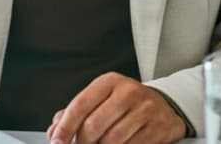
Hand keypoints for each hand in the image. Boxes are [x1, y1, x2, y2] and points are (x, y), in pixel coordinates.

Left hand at [47, 73, 185, 143]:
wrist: (165, 105)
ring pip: (112, 140)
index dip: (65, 126)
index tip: (56, 140)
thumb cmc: (126, 103)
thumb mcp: (101, 98)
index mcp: (108, 82)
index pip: (80, 105)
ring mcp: (145, 110)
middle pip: (94, 125)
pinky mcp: (158, 128)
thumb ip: (76, 112)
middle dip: (83, 142)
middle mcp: (127, 92)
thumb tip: (54, 130)